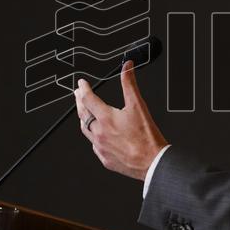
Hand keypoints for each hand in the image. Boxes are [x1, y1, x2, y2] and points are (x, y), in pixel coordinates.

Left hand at [74, 60, 167, 180]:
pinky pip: (94, 145)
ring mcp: (100, 147)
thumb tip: (126, 68)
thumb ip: (129, 84)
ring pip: (86, 130)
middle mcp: (99, 133)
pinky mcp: (105, 158)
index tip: (81, 84)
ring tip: (83, 113)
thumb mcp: (139, 105)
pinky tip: (97, 135)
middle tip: (78, 95)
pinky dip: (93, 136)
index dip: (83, 89)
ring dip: (83, 119)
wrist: (152, 162)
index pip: (88, 99)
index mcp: (106, 118)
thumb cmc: (147, 137)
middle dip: (79, 102)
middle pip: (83, 114)